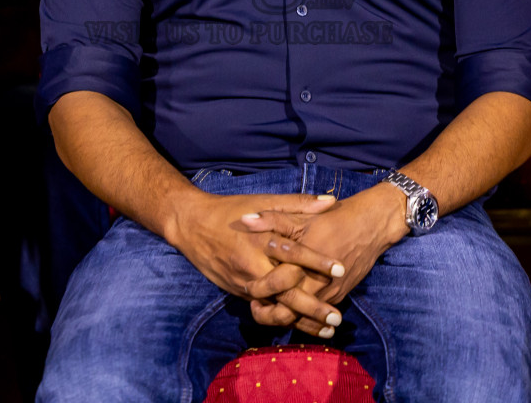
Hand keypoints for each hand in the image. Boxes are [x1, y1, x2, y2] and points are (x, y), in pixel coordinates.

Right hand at [165, 192, 345, 332]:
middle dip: (311, 306)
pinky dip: (284, 319)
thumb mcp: (263, 201)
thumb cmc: (230, 210)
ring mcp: (244, 282)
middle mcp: (252, 264)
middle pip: (284, 290)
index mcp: (260, 239)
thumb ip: (297, 203)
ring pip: (275, 306)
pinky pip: (264, 308)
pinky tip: (303, 327)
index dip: (317, 261)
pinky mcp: (239, 292)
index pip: (293, 253)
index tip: (340, 269)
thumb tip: (330, 201)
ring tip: (326, 329)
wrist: (191, 225)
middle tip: (337, 316)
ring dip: (301, 320)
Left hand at [240, 183, 408, 335]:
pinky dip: (306, 316)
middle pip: (288, 312)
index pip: (275, 288)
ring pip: (304, 317)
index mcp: (302, 266)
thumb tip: (244, 219)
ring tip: (271, 311)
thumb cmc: (333, 220)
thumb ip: (271, 220)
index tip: (247, 290)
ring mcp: (329, 294)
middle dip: (269, 313)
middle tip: (256, 308)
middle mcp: (316, 285)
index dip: (259, 292)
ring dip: (288, 316)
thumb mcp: (300, 217)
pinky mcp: (339, 295)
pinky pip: (319, 313)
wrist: (370, 227)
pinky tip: (294, 310)